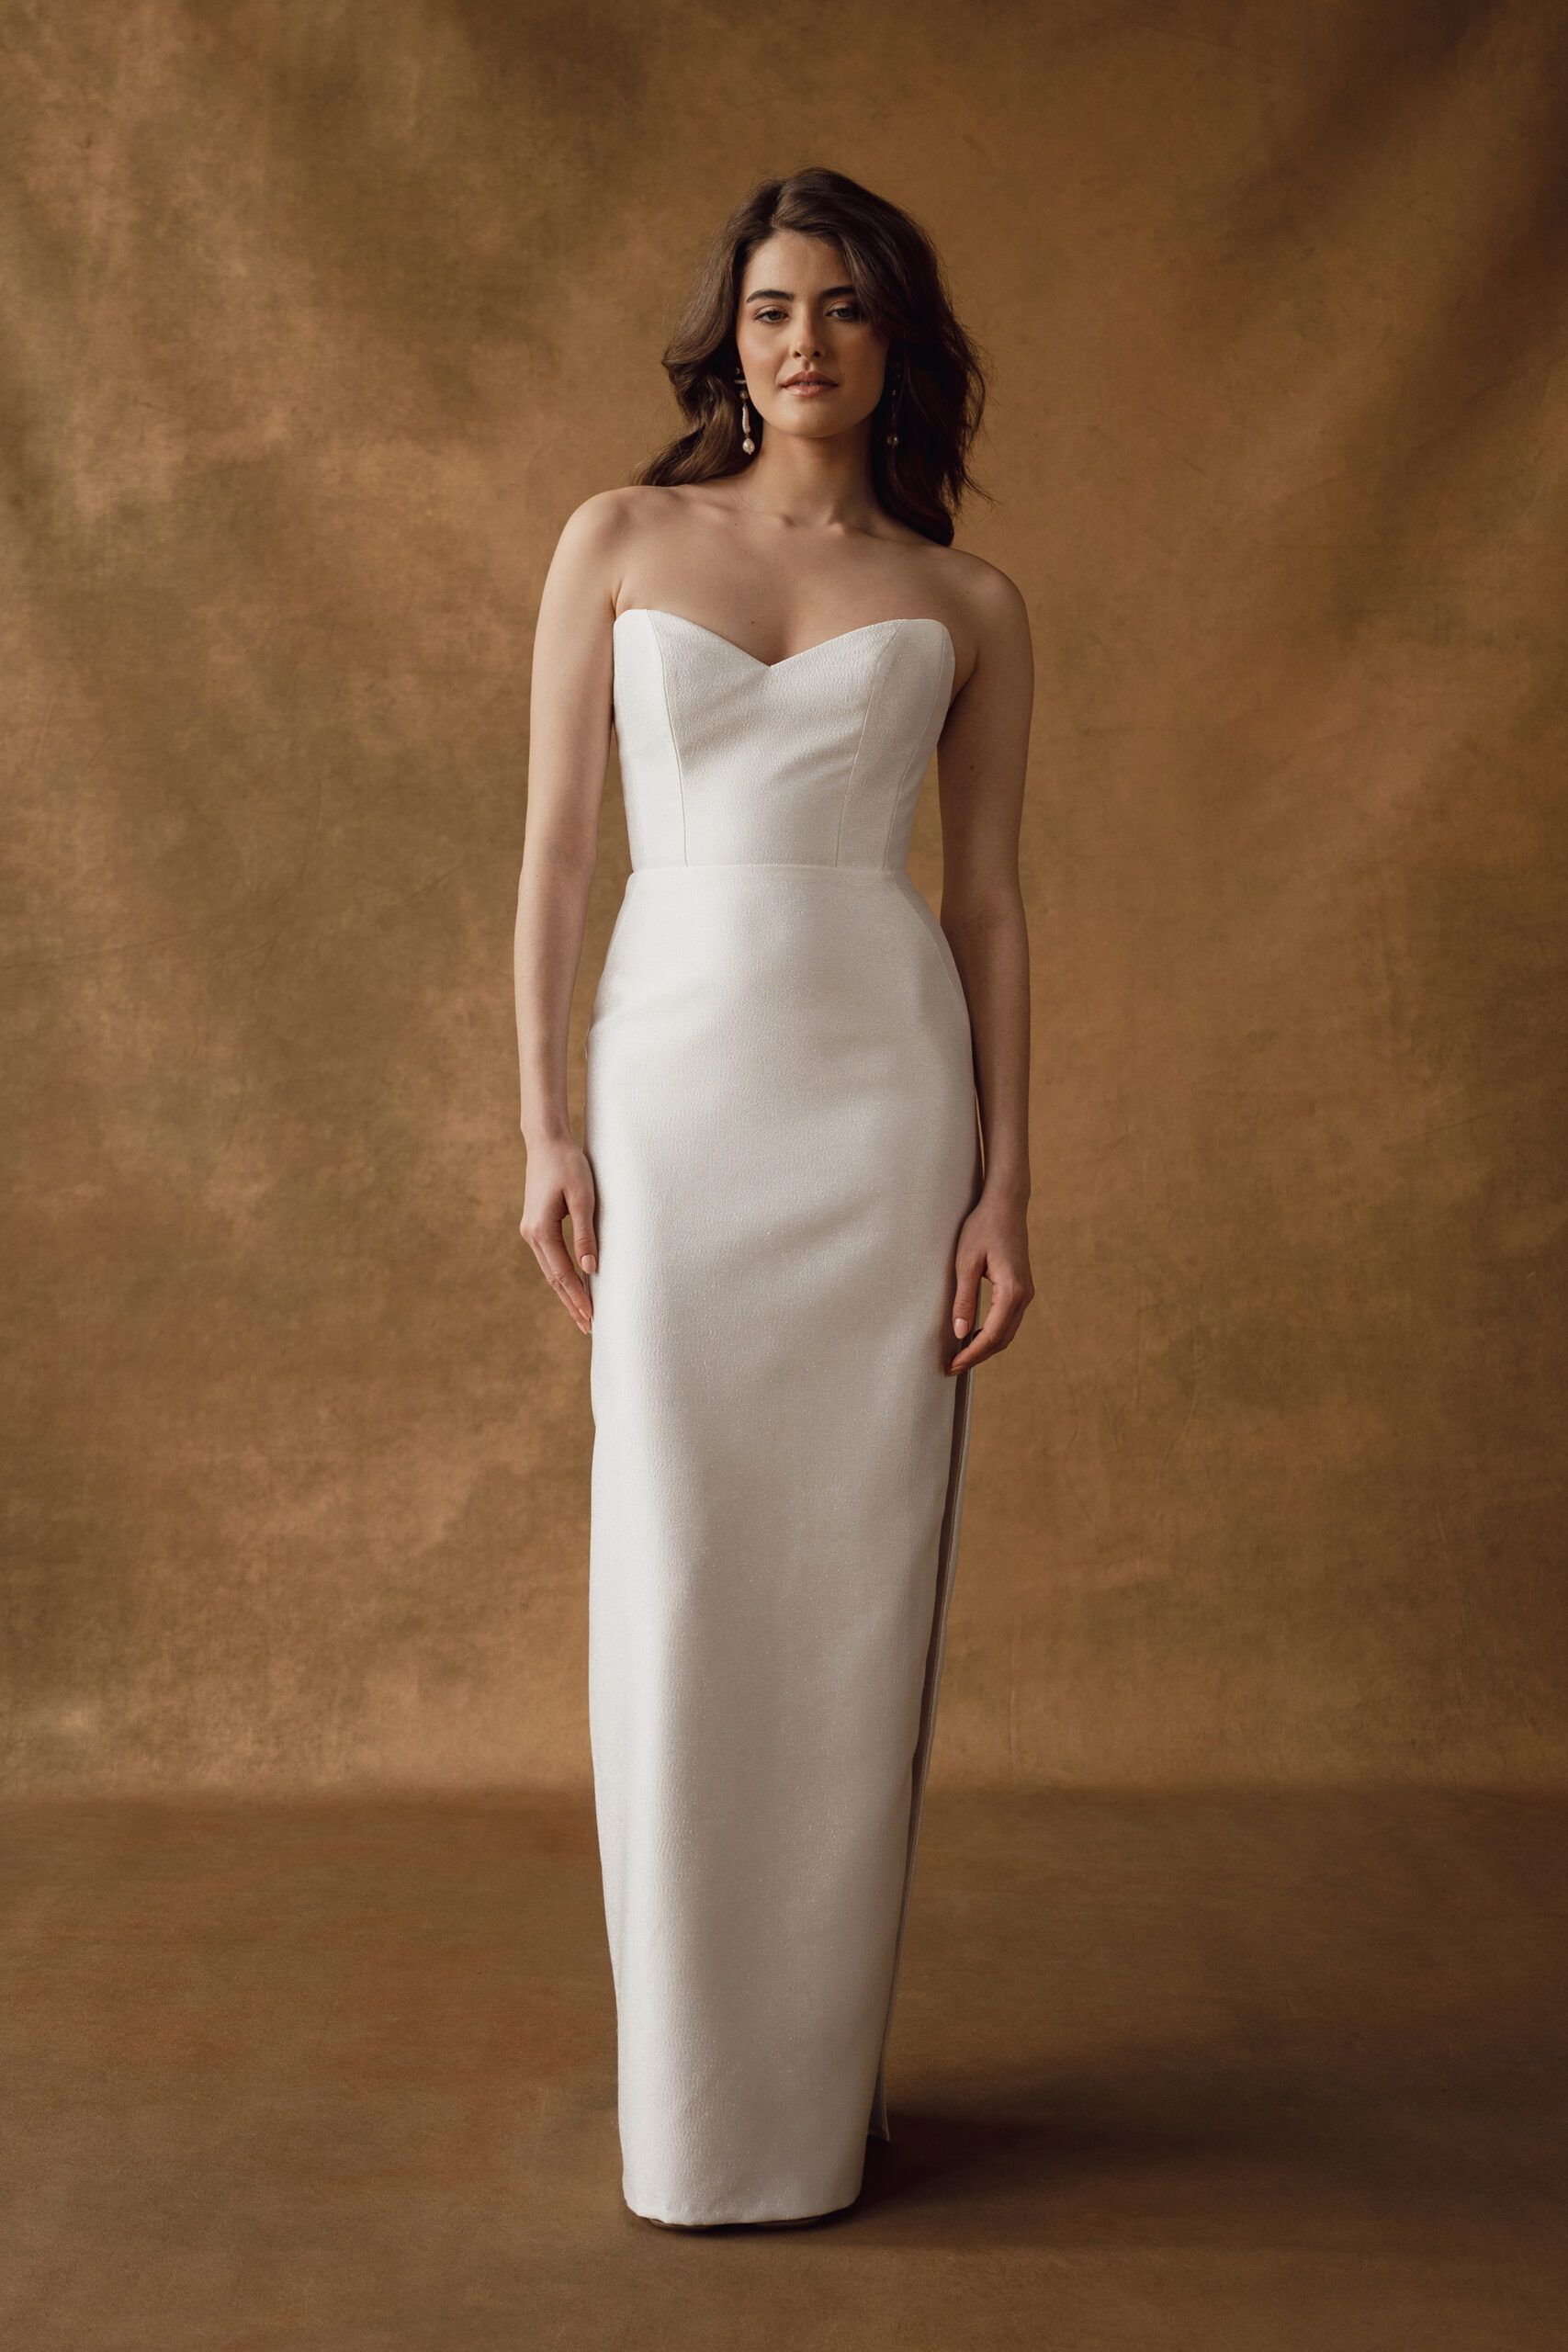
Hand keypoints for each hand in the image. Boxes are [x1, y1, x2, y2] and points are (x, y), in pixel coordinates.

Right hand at [520, 1135, 597, 1336]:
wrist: (546, 1141)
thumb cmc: (568, 1165)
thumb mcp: (582, 1198)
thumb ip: (586, 1234)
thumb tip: (591, 1269)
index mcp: (541, 1230)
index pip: (562, 1274)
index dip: (577, 1297)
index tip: (592, 1318)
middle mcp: (531, 1234)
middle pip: (553, 1278)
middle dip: (571, 1303)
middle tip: (589, 1327)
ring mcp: (530, 1230)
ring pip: (549, 1270)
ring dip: (566, 1292)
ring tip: (582, 1313)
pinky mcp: (535, 1225)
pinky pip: (549, 1258)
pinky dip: (561, 1275)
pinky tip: (573, 1284)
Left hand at [946, 1186, 1032, 1373]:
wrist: (1006, 1204)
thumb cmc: (982, 1228)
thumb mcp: (966, 1262)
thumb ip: (964, 1299)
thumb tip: (960, 1333)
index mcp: (1012, 1291)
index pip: (992, 1335)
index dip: (972, 1354)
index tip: (952, 1366)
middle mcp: (1025, 1295)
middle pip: (1003, 1339)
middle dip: (978, 1356)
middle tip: (952, 1366)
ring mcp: (1026, 1292)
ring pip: (1007, 1332)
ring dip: (986, 1346)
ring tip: (961, 1355)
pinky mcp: (1022, 1288)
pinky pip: (1009, 1320)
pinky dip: (993, 1333)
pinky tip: (974, 1335)